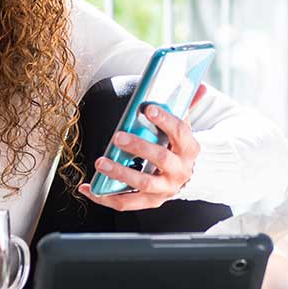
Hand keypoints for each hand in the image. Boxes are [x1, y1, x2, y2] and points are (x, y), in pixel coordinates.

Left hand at [78, 84, 206, 211]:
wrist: (184, 179)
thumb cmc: (177, 149)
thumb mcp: (183, 128)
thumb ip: (186, 106)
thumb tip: (200, 85)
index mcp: (189, 149)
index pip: (180, 132)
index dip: (165, 120)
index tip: (148, 108)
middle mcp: (180, 171)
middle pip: (161, 159)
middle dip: (139, 147)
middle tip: (118, 136)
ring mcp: (164, 189)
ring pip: (143, 184)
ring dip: (120, 173)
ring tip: (101, 162)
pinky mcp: (149, 202)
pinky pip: (126, 203)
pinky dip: (105, 198)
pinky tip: (88, 188)